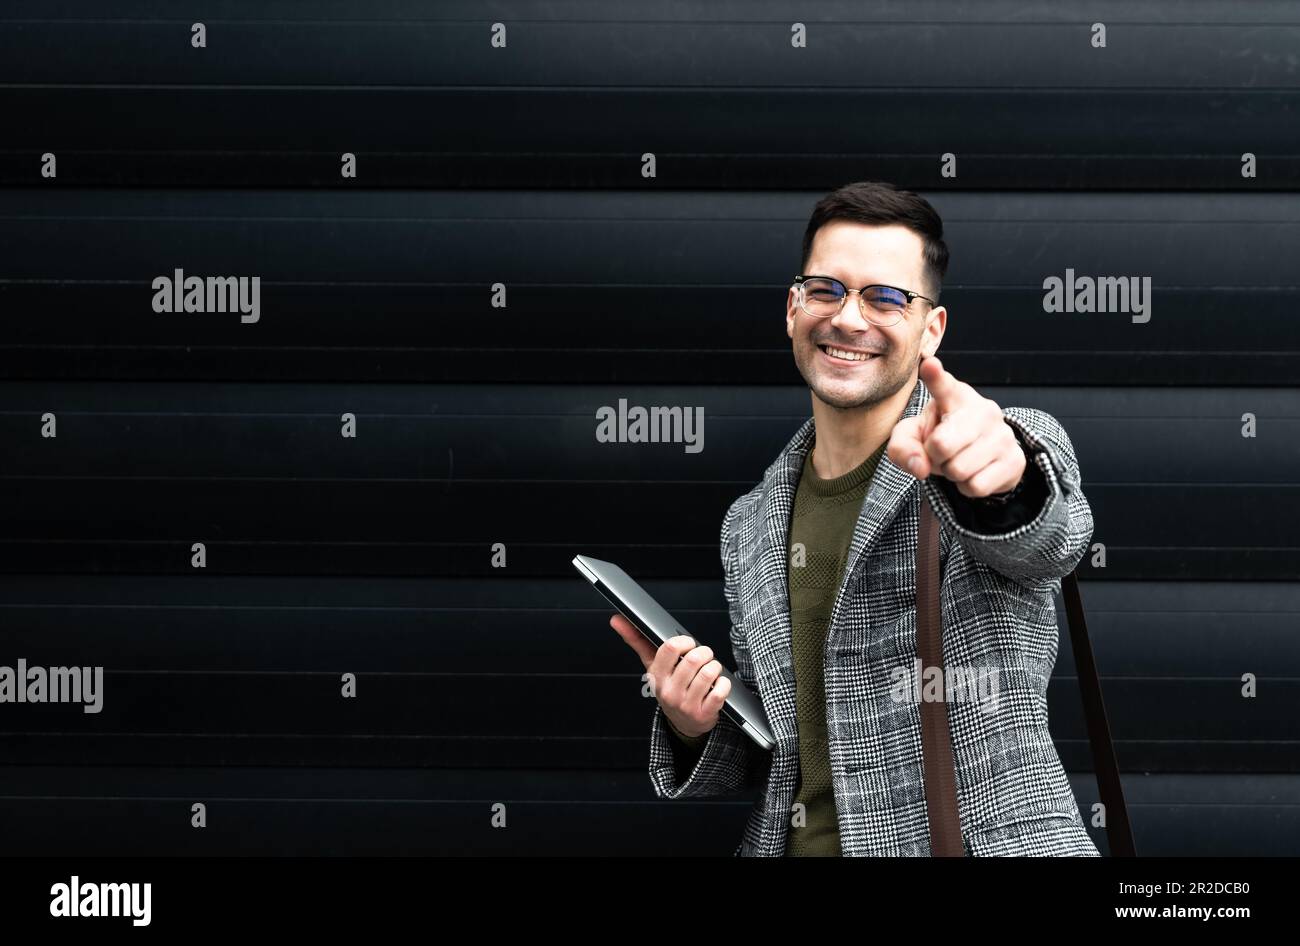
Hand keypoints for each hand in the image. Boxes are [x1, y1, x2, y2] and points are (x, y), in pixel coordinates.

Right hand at [609, 614, 728, 738]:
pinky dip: (724, 684)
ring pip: (708, 673)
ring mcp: (685, 704)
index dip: (685, 641)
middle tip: (705, 656)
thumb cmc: (670, 686)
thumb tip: (616, 619)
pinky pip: (720, 691)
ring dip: (715, 667)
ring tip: (712, 669)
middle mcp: (669, 691)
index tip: (689, 644)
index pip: (671, 648)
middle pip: (693, 660)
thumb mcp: (653, 665)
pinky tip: (719, 684)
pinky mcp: (703, 714)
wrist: (684, 722)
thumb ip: (636, 640)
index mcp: (656, 675)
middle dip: (705, 652)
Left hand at [888, 355, 1026, 498]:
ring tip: (957, 460)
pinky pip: (976, 486)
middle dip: (933, 456)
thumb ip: (903, 447)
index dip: (935, 376)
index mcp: (954, 395)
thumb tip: (920, 468)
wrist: (982, 456)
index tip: (929, 364)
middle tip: (940, 450)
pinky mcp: (1014, 460)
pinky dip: (966, 487)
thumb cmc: (940, 437)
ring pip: (958, 470)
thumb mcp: (914, 437)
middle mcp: (983, 410)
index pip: (944, 385)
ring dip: (950, 473)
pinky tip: (973, 473)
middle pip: (941, 445)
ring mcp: (1002, 435)